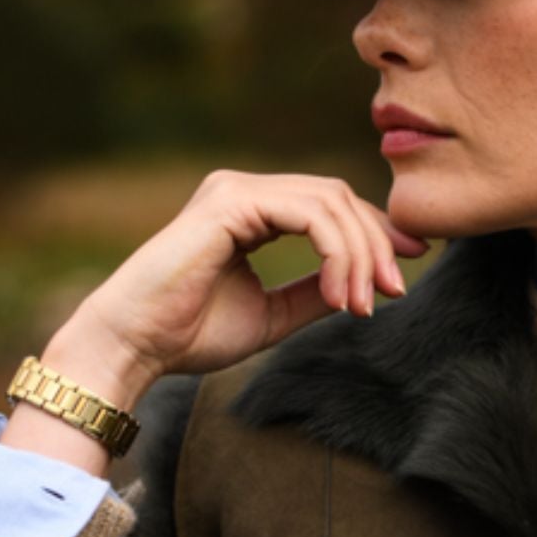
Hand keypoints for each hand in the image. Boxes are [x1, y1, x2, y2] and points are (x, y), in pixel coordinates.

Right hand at [52, 167, 431, 396]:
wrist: (134, 346)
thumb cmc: (189, 334)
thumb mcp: (273, 314)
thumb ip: (315, 294)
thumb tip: (365, 287)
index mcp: (252, 212)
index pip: (330, 208)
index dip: (375, 238)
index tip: (402, 278)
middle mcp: (244, 192)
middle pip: (339, 198)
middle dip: (377, 245)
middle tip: (394, 293)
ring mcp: (236, 191)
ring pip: (330, 202)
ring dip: (360, 254)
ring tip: (364, 304)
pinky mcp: (231, 203)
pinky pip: (308, 214)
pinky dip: (336, 252)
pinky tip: (340, 293)